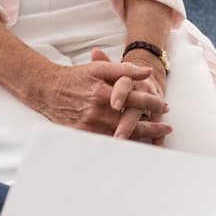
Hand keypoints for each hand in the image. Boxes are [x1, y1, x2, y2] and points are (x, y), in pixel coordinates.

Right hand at [34, 53, 171, 142]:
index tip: (165, 106)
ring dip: (140, 139)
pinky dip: (122, 146)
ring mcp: (89, 125)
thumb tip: (147, 71)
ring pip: (120, 137)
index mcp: (103, 93)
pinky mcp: (81, 135)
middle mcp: (97, 112)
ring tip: (156, 140)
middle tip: (167, 128)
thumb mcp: (100, 68)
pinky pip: (106, 143)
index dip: (153, 104)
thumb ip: (125, 69)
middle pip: (131, 123)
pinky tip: (134, 146)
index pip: (135, 100)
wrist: (47, 90)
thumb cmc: (75, 77)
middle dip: (152, 126)